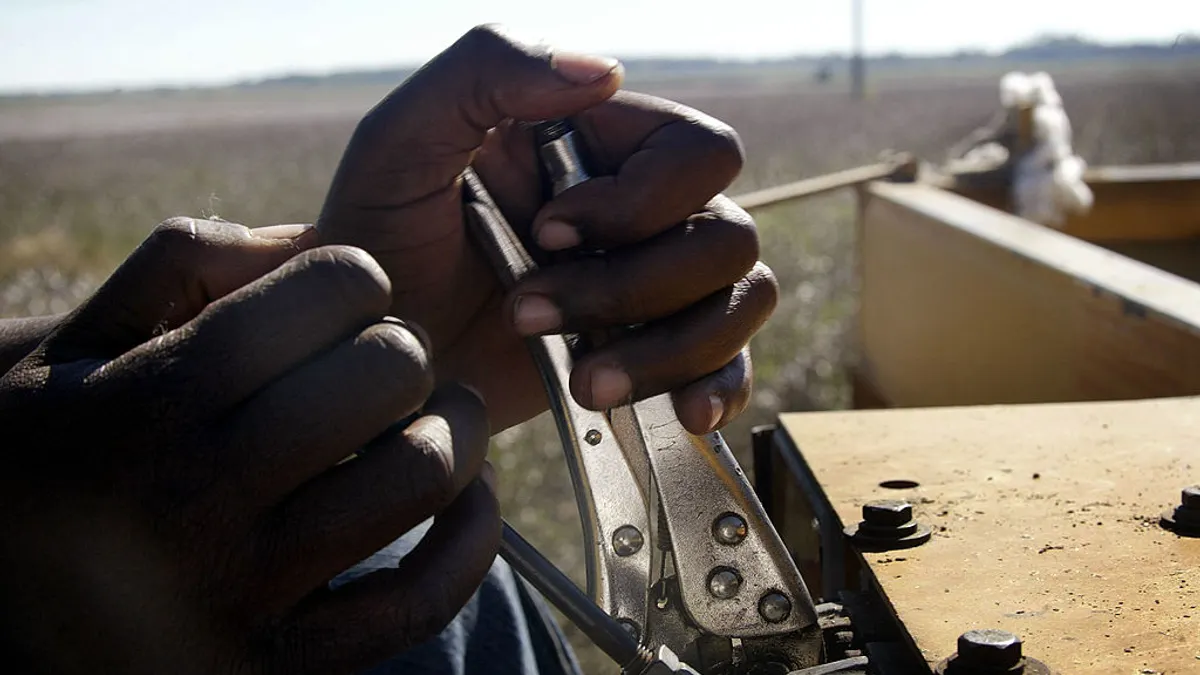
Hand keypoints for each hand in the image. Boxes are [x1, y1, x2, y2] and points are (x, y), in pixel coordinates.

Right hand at [0, 219, 498, 674]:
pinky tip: (465, 498)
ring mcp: (242, 591)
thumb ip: (176, 266)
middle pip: (387, 373)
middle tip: (387, 363)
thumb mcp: (62, 343)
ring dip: (457, 430)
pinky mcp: (278, 668)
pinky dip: (470, 538)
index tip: (344, 302)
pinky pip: (421, 602)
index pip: (331, 290)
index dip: (359, 279)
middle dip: (404, 350)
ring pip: (421, 474)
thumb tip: (305, 239)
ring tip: (436, 419)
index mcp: (150, 400)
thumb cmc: (41, 456)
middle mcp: (197, 495)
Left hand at [318, 25, 777, 433]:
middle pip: (727, 233)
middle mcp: (642, 208)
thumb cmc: (377, 245)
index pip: (697, 152)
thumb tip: (604, 69)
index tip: (544, 233)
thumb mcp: (400, 143)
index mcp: (597, 144)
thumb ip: (485, 71)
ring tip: (587, 383)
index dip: (639, 202)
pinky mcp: (653, 350)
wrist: (375, 362)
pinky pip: (733, 360)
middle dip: (632, 286)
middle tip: (527, 315)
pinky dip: (719, 383)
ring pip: (743, 296)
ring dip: (669, 347)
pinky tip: (685, 412)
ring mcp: (655, 282)